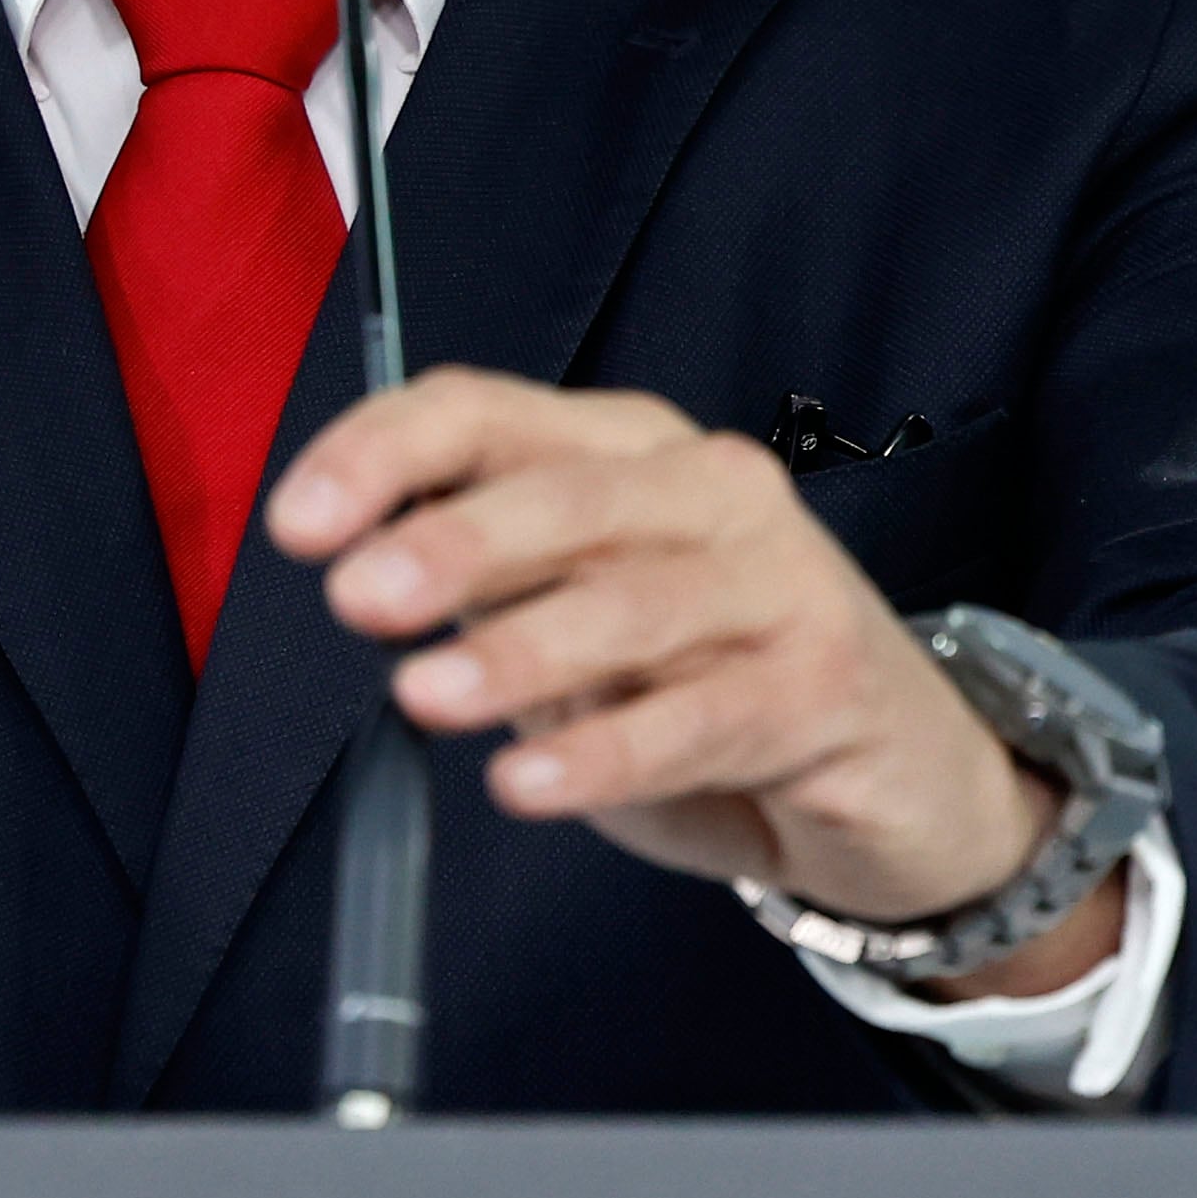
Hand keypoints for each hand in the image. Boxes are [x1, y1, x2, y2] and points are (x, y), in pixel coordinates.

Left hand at [266, 367, 1120, 999]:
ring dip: (519, 653)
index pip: (487, 414)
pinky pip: (700, 719)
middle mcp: (709, 490)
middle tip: (361, 596)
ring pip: (632, 605)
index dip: (384, 455)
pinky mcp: (826, 687)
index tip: (296, 524)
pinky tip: (528, 784)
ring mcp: (781, 583)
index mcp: (626, 449)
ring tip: (426, 700)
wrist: (900, 774)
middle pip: (565, 496)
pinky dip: (607, 752)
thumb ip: (486, 594)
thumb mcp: (578, 630)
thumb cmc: (710, 684)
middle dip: (453, 543)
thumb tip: (357, 570)